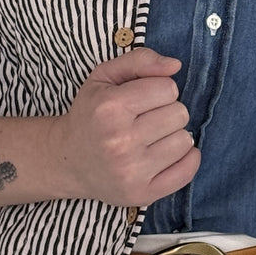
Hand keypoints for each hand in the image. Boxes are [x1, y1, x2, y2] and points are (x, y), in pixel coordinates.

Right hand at [49, 47, 200, 205]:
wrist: (68, 161)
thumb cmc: (91, 114)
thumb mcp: (104, 77)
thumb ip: (140, 60)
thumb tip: (175, 65)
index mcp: (110, 108)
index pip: (168, 88)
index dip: (159, 90)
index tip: (143, 99)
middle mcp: (120, 142)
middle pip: (180, 114)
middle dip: (167, 111)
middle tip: (147, 119)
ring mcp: (131, 172)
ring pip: (185, 141)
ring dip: (173, 135)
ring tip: (151, 138)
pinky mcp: (141, 194)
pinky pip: (187, 171)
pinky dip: (186, 159)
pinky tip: (167, 153)